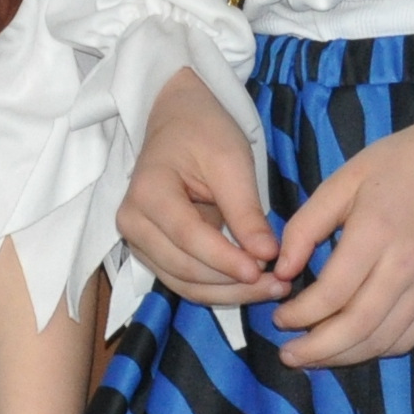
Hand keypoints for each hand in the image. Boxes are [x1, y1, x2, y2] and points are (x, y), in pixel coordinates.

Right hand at [116, 70, 284, 303]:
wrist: (180, 120)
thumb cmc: (204, 132)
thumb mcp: (231, 161)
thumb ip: (246, 211)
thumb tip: (267, 254)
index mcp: (148, 192)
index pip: (188, 237)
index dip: (226, 259)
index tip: (264, 269)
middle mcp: (133, 223)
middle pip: (184, 268)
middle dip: (233, 283)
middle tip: (280, 285)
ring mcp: (139, 241)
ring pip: (184, 283)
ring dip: (229, 293)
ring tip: (273, 289)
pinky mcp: (153, 252)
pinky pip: (185, 280)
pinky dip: (219, 289)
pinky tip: (253, 285)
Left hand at [267, 91, 413, 368]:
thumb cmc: (401, 163)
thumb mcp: (344, 179)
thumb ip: (307, 225)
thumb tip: (283, 270)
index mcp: (376, 233)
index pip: (332, 294)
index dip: (300, 314)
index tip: (279, 317)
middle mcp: (407, 266)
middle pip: (357, 327)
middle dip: (317, 350)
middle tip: (289, 355)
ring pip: (383, 340)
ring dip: (344, 356)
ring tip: (315, 358)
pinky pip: (410, 337)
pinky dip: (378, 349)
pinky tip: (355, 346)